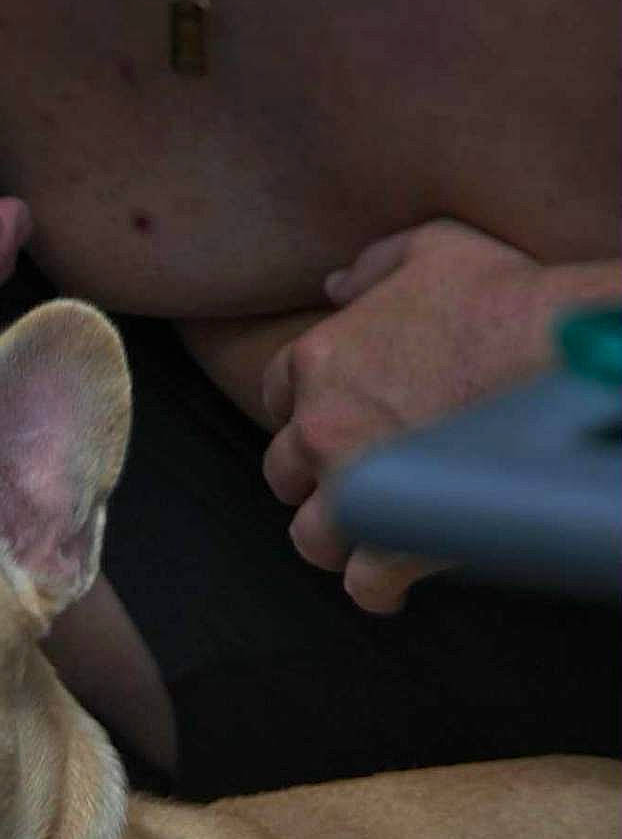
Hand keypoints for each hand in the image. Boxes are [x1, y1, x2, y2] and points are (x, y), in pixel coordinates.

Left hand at [261, 218, 555, 611]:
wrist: (562, 358)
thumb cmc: (508, 298)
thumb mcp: (435, 249)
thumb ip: (375, 266)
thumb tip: (335, 283)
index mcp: (319, 359)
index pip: (276, 397)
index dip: (307, 411)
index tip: (339, 419)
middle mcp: (320, 427)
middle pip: (284, 472)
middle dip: (316, 477)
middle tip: (359, 477)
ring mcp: (351, 490)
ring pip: (310, 537)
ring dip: (339, 537)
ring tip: (375, 531)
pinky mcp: (391, 539)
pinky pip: (362, 585)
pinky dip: (377, 589)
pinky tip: (397, 583)